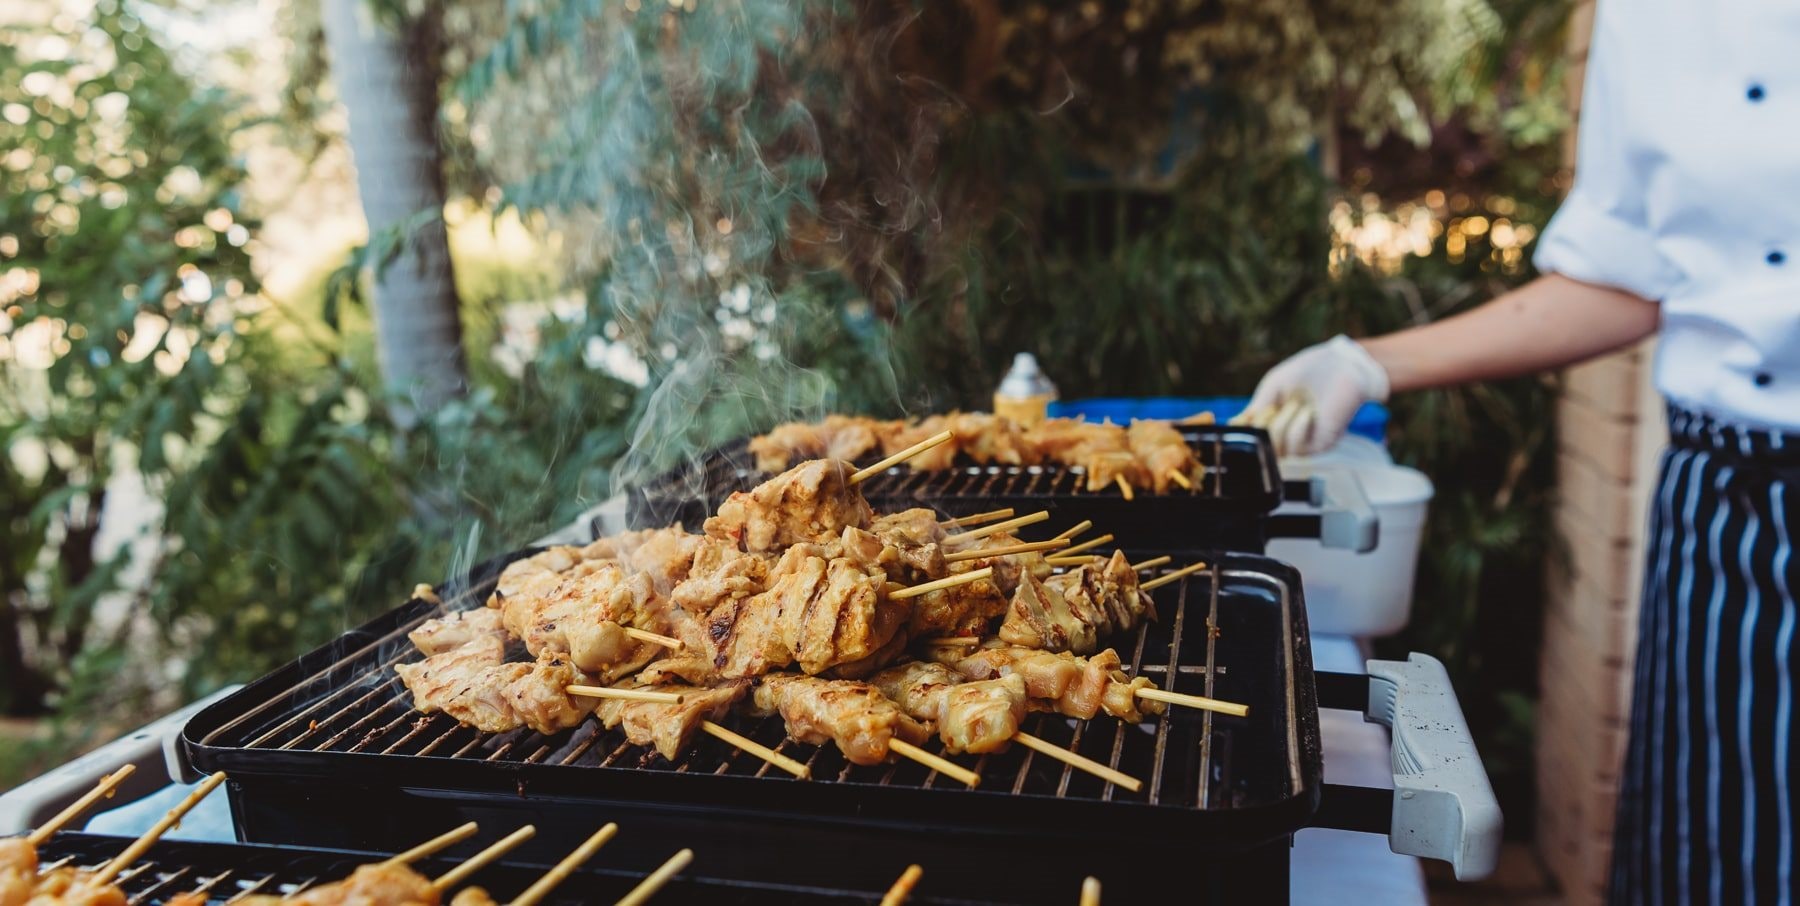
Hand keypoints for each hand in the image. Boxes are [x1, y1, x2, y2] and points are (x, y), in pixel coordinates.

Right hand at [1239, 335, 1389, 455]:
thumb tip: (1235, 425)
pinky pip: (1298, 445)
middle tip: (1274, 407)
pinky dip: (1299, 427)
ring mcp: (1304, 442)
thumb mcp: (1273, 386)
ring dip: (1282, 424)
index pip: (1250, 437)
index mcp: (1272, 420)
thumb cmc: (1308, 371)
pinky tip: (1309, 412)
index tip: (1240, 421)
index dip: (1242, 432)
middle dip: (1263, 425)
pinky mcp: (1321, 445)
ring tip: (1297, 404)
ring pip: (1278, 449)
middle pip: (1261, 447)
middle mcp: (1286, 435)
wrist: (1341, 365)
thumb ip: (1256, 407)